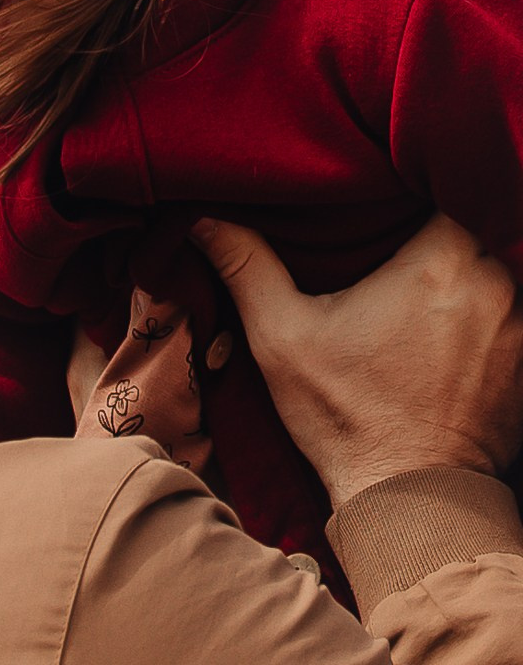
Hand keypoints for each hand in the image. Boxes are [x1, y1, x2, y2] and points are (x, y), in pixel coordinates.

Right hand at [192, 212, 522, 506]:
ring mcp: (520, 326)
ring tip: (424, 288)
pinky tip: (451, 329)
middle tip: (397, 245)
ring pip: (497, 266)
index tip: (385, 204)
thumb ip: (249, 267)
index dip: (413, 192)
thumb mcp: (282, 339)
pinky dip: (488, 313)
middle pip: (472, 225)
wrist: (413, 505)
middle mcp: (493, 284)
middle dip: (438, 231)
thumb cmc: (347, 418)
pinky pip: (513, 313)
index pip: (440, 189)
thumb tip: (204, 220)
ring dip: (468, 272)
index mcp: (438, 262)